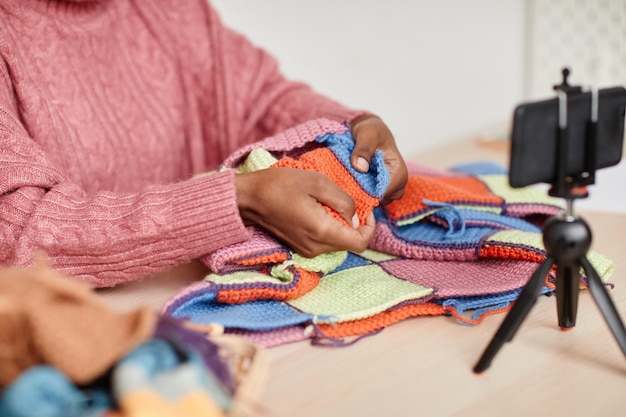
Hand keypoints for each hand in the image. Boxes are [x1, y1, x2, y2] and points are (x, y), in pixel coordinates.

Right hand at [235, 167, 375, 256]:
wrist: (248, 199)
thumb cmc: (279, 185)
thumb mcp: (317, 182)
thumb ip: (342, 200)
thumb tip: (355, 216)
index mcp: (322, 232)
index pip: (361, 243)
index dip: (370, 227)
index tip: (366, 210)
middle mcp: (316, 247)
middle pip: (350, 243)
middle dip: (355, 224)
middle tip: (347, 201)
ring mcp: (307, 250)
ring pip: (338, 242)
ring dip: (341, 225)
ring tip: (330, 203)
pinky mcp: (301, 247)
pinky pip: (324, 242)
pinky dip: (329, 228)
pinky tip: (318, 209)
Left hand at [349, 115, 407, 203]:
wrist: (370, 130)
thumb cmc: (372, 130)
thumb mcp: (367, 134)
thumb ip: (363, 150)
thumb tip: (360, 167)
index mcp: (398, 171)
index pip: (384, 192)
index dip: (367, 193)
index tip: (350, 187)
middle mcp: (398, 182)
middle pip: (381, 200)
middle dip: (364, 195)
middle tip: (347, 185)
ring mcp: (390, 187)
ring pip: (376, 201)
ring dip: (362, 195)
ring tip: (349, 183)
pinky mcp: (382, 188)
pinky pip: (373, 197)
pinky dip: (362, 194)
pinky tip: (352, 184)